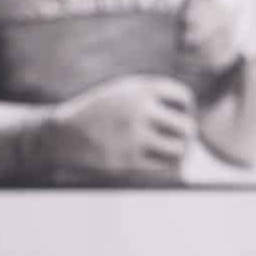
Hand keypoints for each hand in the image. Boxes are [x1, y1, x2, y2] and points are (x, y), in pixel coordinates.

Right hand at [43, 74, 194, 183]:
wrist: (64, 134)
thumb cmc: (101, 111)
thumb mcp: (124, 90)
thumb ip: (154, 94)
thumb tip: (191, 110)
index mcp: (139, 88)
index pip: (183, 97)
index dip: (187, 106)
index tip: (180, 113)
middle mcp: (139, 110)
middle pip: (186, 126)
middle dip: (188, 132)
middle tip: (183, 135)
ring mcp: (133, 136)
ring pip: (179, 149)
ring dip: (182, 151)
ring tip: (179, 150)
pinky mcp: (127, 160)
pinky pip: (164, 166)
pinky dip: (170, 165)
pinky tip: (166, 161)